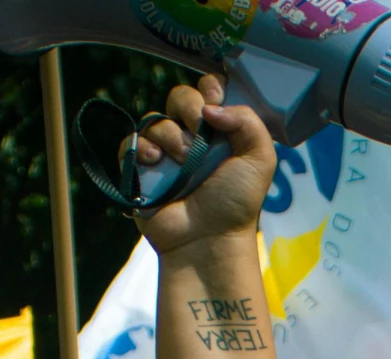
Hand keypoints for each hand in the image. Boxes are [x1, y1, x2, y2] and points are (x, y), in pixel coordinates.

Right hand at [131, 75, 278, 260]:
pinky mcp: (142, 169)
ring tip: (184, 159)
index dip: (210, 87)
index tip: (216, 97)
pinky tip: (155, 162)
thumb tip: (211, 107)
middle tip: (199, 126)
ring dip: (170, 134)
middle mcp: (193, 139)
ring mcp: (166, 153)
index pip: (210, 91)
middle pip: (180, 97)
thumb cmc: (236, 204)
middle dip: (189, 106)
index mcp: (221, 133)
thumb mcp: (260, 159)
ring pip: (157, 119)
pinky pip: (131, 142)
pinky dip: (141, 147)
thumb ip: (248, 121)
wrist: (207, 239)